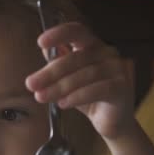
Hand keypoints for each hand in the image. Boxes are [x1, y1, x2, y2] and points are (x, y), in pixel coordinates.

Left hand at [25, 22, 134, 139]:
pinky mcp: (122, 87)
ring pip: (84, 75)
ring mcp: (118, 69)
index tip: (40, 42)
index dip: (59, 34)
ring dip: (59, 87)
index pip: (77, 31)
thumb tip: (45, 49)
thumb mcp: (68, 79)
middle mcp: (108, 52)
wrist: (111, 122)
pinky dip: (77, 97)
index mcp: (93, 45)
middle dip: (50, 72)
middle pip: (76, 57)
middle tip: (31, 84)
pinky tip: (63, 103)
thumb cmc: (89, 97)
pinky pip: (97, 90)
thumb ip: (58, 62)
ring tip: (41, 97)